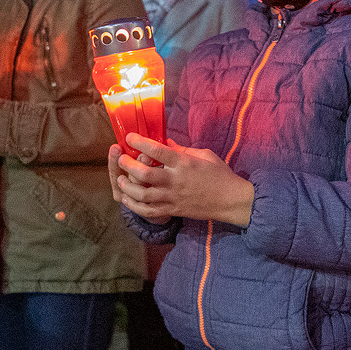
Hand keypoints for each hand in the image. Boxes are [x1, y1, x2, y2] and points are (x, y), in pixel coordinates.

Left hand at [112, 134, 254, 226]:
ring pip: (143, 194)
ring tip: (120, 179)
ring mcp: (173, 197)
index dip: (140, 142)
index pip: (157, 150)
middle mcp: (176, 180)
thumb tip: (164, 141)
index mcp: (184, 163)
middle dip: (128, 165)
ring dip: (127, 186)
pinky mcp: (173, 210)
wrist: (230, 200)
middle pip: (145, 173)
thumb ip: (182, 149)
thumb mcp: (203, 155)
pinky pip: (150, 211)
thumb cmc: (219, 174)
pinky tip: (127, 199)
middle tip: (122, 159)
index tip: (129, 137)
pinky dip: (135, 206)